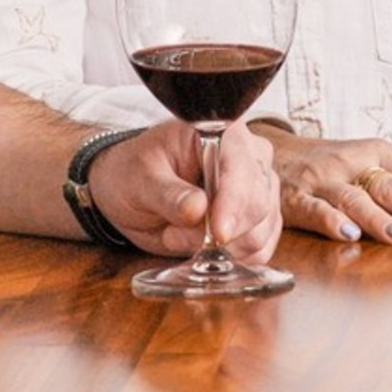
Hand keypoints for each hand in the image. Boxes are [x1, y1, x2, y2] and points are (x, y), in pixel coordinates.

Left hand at [89, 119, 279, 262]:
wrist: (131, 191)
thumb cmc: (134, 173)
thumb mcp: (139, 180)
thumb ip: (168, 194)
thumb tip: (199, 209)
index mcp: (222, 133)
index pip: (242, 169)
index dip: (233, 203)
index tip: (218, 234)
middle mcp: (250, 156)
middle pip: (258, 204)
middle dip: (217, 233)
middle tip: (172, 233)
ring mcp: (259, 188)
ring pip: (260, 232)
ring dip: (220, 248)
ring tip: (179, 234)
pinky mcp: (260, 219)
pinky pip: (259, 250)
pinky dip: (230, 258)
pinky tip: (201, 247)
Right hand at [264, 125, 391, 243]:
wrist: (275, 153)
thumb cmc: (333, 165)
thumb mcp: (372, 162)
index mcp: (378, 154)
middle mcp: (354, 164)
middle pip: (391, 187)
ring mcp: (324, 182)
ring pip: (355, 200)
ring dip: (379, 219)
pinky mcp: (296, 199)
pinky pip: (315, 210)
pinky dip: (332, 222)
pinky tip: (348, 235)